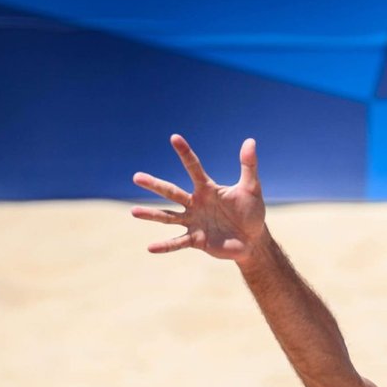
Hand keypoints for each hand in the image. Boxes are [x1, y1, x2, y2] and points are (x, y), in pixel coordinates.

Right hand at [132, 135, 266, 261]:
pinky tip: (150, 248)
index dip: (185, 153)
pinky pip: (178, 242)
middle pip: (172, 192)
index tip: (174, 138)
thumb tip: (250, 141)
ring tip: (133, 211)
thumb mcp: (251, 189)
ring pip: (169, 217)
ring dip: (152, 215)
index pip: (194, 168)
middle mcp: (195, 204)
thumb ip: (248, 166)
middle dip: (155, 185)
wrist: (253, 240)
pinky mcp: (196, 240)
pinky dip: (165, 246)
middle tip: (136, 177)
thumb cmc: (251, 212)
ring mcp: (194, 222)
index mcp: (207, 189)